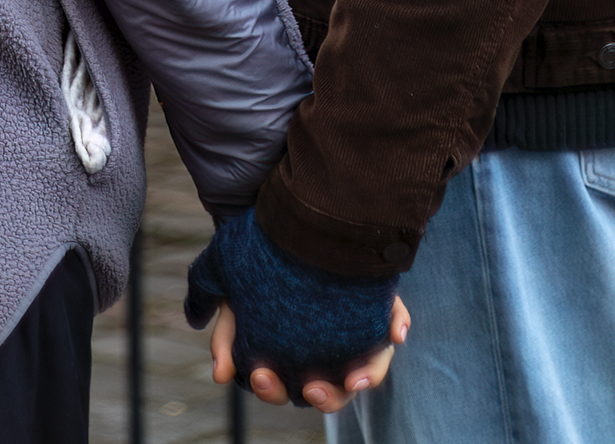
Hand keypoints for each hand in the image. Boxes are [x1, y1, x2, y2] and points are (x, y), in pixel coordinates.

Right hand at [183, 207, 399, 405]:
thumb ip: (226, 336)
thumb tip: (219, 375)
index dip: (273, 388)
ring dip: (364, 377)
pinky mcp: (375, 299)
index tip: (260, 375)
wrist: (279, 218)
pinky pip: (393, 318)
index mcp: (294, 353)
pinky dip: (395, 326)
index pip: (288, 386)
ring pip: (369, 367)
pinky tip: (394, 334)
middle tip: (310, 387)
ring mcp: (355, 327)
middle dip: (324, 396)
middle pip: (334, 388)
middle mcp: (329, 347)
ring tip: (354, 380)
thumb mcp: (233, 297)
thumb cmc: (256, 264)